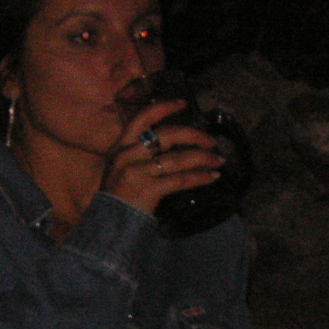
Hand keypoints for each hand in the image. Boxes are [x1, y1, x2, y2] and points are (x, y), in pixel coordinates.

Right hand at [102, 99, 223, 215]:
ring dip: (203, 158)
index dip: (164, 107)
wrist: (109, 225)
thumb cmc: (120, 198)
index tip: (184, 104)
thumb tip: (174, 146)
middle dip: (194, 135)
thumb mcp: (122, 169)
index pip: (142, 118)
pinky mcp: (146, 189)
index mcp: (120, 147)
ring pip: (178, 158)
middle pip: (167, 135)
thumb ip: (140, 155)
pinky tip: (212, 176)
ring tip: (219, 160)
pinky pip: (180, 179)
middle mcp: (126, 155)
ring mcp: (135, 172)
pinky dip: (200, 177)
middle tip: (211, 141)